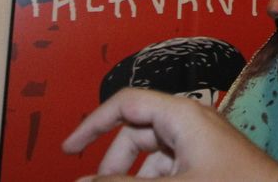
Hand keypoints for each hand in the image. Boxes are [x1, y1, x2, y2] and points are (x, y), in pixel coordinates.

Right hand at [64, 88, 277, 180]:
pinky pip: (171, 167)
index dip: (92, 124)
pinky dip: (156, 180)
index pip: (126, 104)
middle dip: (113, 163)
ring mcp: (201, 142)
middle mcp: (190, 122)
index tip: (67, 151)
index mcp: (181, 115)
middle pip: (136, 132)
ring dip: (135, 176)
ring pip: (153, 155)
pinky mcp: (209, 161)